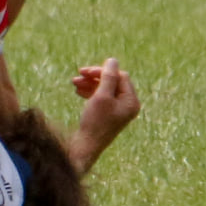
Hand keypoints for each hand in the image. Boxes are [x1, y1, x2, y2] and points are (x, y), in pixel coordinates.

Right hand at [69, 58, 139, 172]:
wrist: (87, 145)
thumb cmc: (95, 121)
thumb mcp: (102, 96)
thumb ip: (108, 77)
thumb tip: (113, 60)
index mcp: (131, 101)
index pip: (120, 76)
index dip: (103, 71)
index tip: (84, 72)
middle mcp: (128, 105)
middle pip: (113, 81)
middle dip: (95, 77)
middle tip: (78, 74)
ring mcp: (119, 110)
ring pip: (105, 88)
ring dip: (90, 83)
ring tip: (74, 83)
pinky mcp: (109, 114)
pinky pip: (102, 97)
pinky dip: (90, 92)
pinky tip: (78, 92)